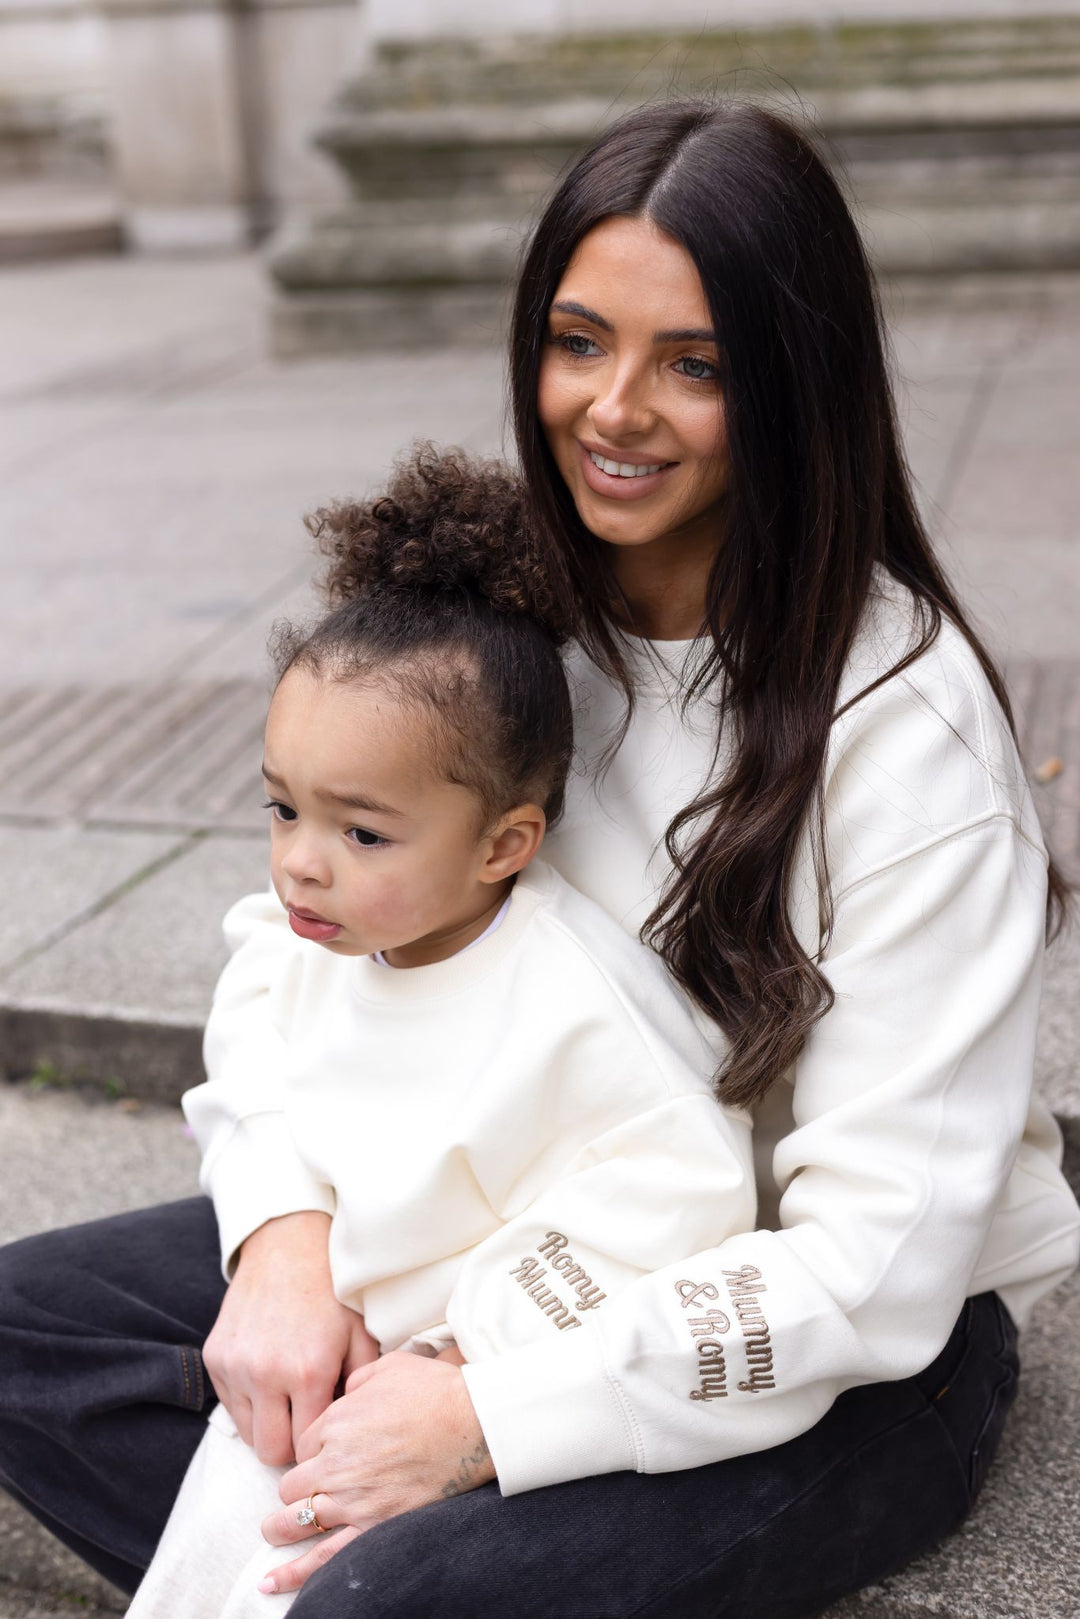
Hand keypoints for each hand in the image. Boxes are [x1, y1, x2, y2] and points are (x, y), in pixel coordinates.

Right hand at [202, 1211, 378, 1464]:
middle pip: (272, 1452)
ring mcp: (236, 1366)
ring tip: (286, 1398)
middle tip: (304, 1421)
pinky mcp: (214, 1358)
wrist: (288, 1248)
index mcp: (309, 1371)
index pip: (306, 1447)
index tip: (325, 1430)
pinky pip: (229, 1406)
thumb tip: (355, 1431)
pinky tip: (267, 1377)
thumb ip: (362, 1387)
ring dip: (267, 1425)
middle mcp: (267, 1373)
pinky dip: (248, 1402)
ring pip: (247, 1434)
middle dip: (290, 1444)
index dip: (318, 1444)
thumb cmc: (331, 1294)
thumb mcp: (361, 1335)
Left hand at [255, 1351, 493, 1595]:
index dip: (313, 1449)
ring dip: (280, 1527)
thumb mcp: (389, 1366)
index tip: (325, 1452)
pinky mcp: (374, 1526)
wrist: (474, 1422)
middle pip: (294, 1483)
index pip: (303, 1444)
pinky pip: (325, 1557)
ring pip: (297, 1519)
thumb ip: (357, 1380)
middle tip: (302, 1489)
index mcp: (336, 1422)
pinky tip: (272, 1582)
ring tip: (272, 1532)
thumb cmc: (436, 1390)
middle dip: (297, 1484)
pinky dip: (294, 1572)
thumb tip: (345, 1393)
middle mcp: (336, 1462)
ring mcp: (353, 1499)